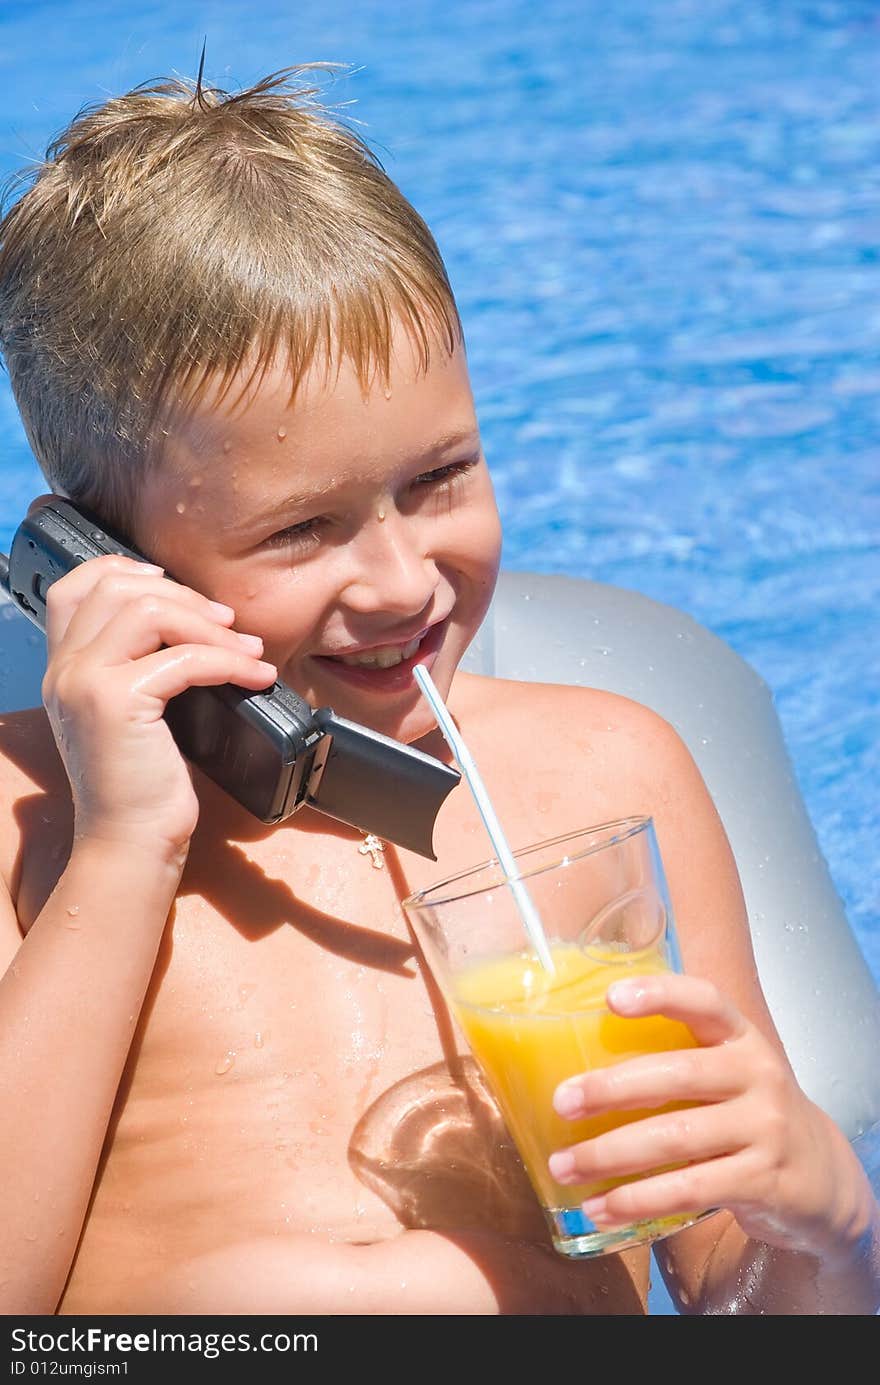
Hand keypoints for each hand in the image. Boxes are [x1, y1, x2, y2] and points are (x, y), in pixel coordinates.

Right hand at [41, 555, 275, 860]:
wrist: (130, 844)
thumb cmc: (142, 787)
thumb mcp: (132, 716)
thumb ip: (139, 668)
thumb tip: (196, 623)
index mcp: (64, 668)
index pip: (75, 586)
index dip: (125, 569)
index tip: (172, 583)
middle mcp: (64, 669)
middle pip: (117, 587)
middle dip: (183, 594)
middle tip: (228, 622)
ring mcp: (84, 682)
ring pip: (148, 611)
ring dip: (210, 625)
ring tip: (247, 649)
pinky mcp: (116, 703)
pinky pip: (183, 658)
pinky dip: (228, 661)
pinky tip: (256, 676)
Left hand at [547, 971, 848, 1259]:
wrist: (820, 1178)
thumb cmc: (746, 1113)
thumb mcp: (726, 1075)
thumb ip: (673, 1062)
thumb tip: (573, 1066)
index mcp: (741, 1038)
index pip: (705, 1001)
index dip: (660, 995)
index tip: (612, 998)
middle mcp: (758, 1075)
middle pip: (678, 1075)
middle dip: (612, 1089)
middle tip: (562, 1102)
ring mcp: (766, 1129)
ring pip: (676, 1138)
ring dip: (610, 1155)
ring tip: (564, 1166)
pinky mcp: (765, 1180)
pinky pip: (690, 1189)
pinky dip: (638, 1200)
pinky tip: (602, 1208)